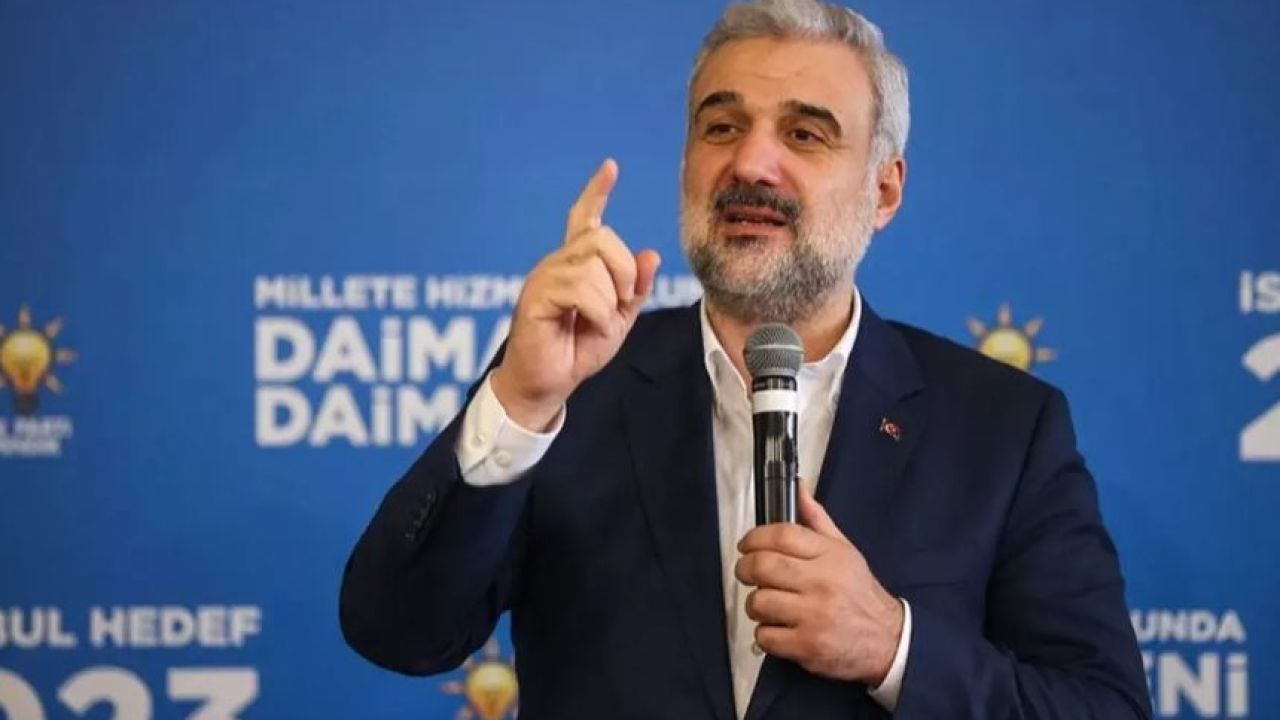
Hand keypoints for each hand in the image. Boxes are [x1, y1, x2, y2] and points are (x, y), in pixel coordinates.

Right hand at [491, 158, 660, 430]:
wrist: (548, 384)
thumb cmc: (577, 351)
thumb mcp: (618, 320)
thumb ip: (635, 289)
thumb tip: (650, 254)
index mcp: (576, 265)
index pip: (585, 218)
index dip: (597, 192)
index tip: (611, 167)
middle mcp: (558, 263)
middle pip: (602, 238)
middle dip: (624, 272)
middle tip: (621, 303)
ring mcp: (544, 276)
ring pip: (594, 265)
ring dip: (610, 300)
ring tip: (599, 323)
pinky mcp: (536, 295)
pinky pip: (581, 288)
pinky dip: (598, 312)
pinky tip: (589, 328)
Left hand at [735, 482, 904, 685]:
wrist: (888, 639)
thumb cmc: (860, 594)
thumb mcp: (844, 550)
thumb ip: (816, 519)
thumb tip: (798, 488)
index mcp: (830, 556)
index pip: (781, 535)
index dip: (754, 537)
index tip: (747, 544)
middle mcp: (822, 583)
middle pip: (763, 566)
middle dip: (745, 568)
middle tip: (748, 572)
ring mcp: (814, 616)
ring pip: (759, 602)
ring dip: (755, 604)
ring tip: (768, 604)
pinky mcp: (808, 646)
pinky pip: (765, 636)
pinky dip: (765, 633)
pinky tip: (778, 628)